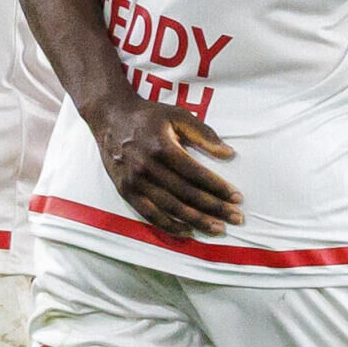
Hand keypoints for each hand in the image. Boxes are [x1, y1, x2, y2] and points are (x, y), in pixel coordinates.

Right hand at [85, 92, 240, 238]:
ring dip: (196, 221)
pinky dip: (169, 226)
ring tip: (218, 228)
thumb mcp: (178, 115)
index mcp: (162, 147)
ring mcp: (134, 181)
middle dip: (214, 208)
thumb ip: (204, 134)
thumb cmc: (149, 116)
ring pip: (170, 208)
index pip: (196, 174)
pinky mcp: (125, 191)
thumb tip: (229, 154)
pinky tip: (187, 231)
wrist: (110, 117)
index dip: (218, 188)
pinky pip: (149, 214)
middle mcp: (147, 167)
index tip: (237, 198)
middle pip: (186, 194)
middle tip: (236, 218)